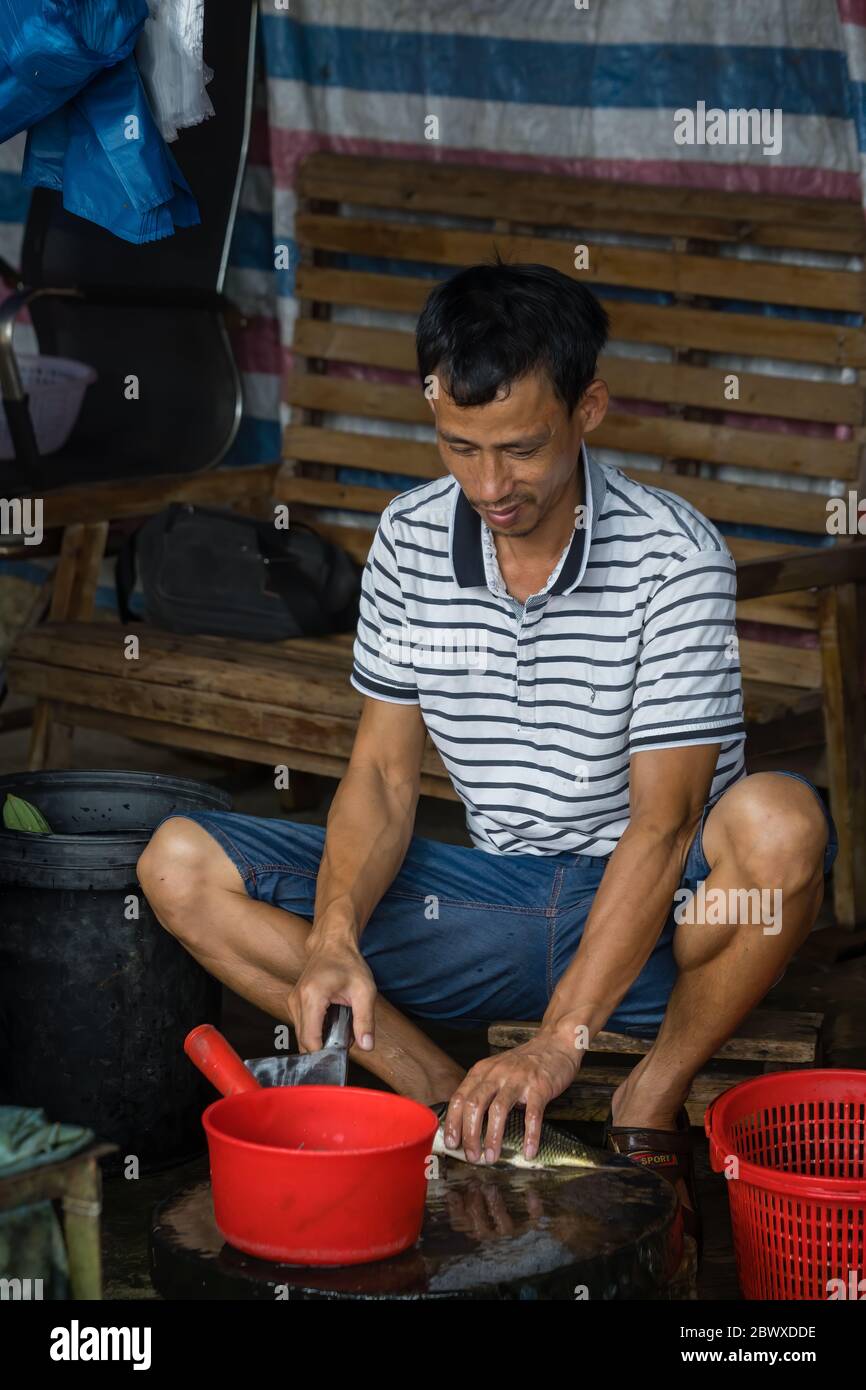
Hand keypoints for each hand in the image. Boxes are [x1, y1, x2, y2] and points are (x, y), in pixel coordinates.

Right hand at [288, 937, 376, 1052]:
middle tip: (345, 1038)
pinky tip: (331, 1021)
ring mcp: (292, 1002)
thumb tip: (367, 1046)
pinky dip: (316, 1031)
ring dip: (320, 1040)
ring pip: (302, 1036)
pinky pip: (302, 1027)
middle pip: (304, 1042)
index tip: (342, 1053)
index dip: (326, 1053)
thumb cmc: (349, 964)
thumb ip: (365, 1020)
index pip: (310, 1041)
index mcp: (312, 997)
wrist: (333, 945)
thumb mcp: (364, 991)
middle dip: (325, 1048)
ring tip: (339, 1026)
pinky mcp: (293, 1003)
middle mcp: (296, 1000)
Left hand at [443, 1032, 580, 1163]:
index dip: (453, 1123)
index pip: (459, 1098)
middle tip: (472, 1156)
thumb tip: (465, 1123)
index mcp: (482, 1071)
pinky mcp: (540, 1087)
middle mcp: (497, 1074)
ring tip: (491, 1157)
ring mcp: (519, 1080)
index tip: (451, 1143)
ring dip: (493, 1137)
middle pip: (475, 1105)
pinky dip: (530, 1135)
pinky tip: (528, 1151)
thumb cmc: (524, 1063)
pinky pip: (532, 1114)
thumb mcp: (495, 1070)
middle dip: (470, 1135)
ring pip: (499, 1110)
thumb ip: (481, 1090)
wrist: (555, 1044)